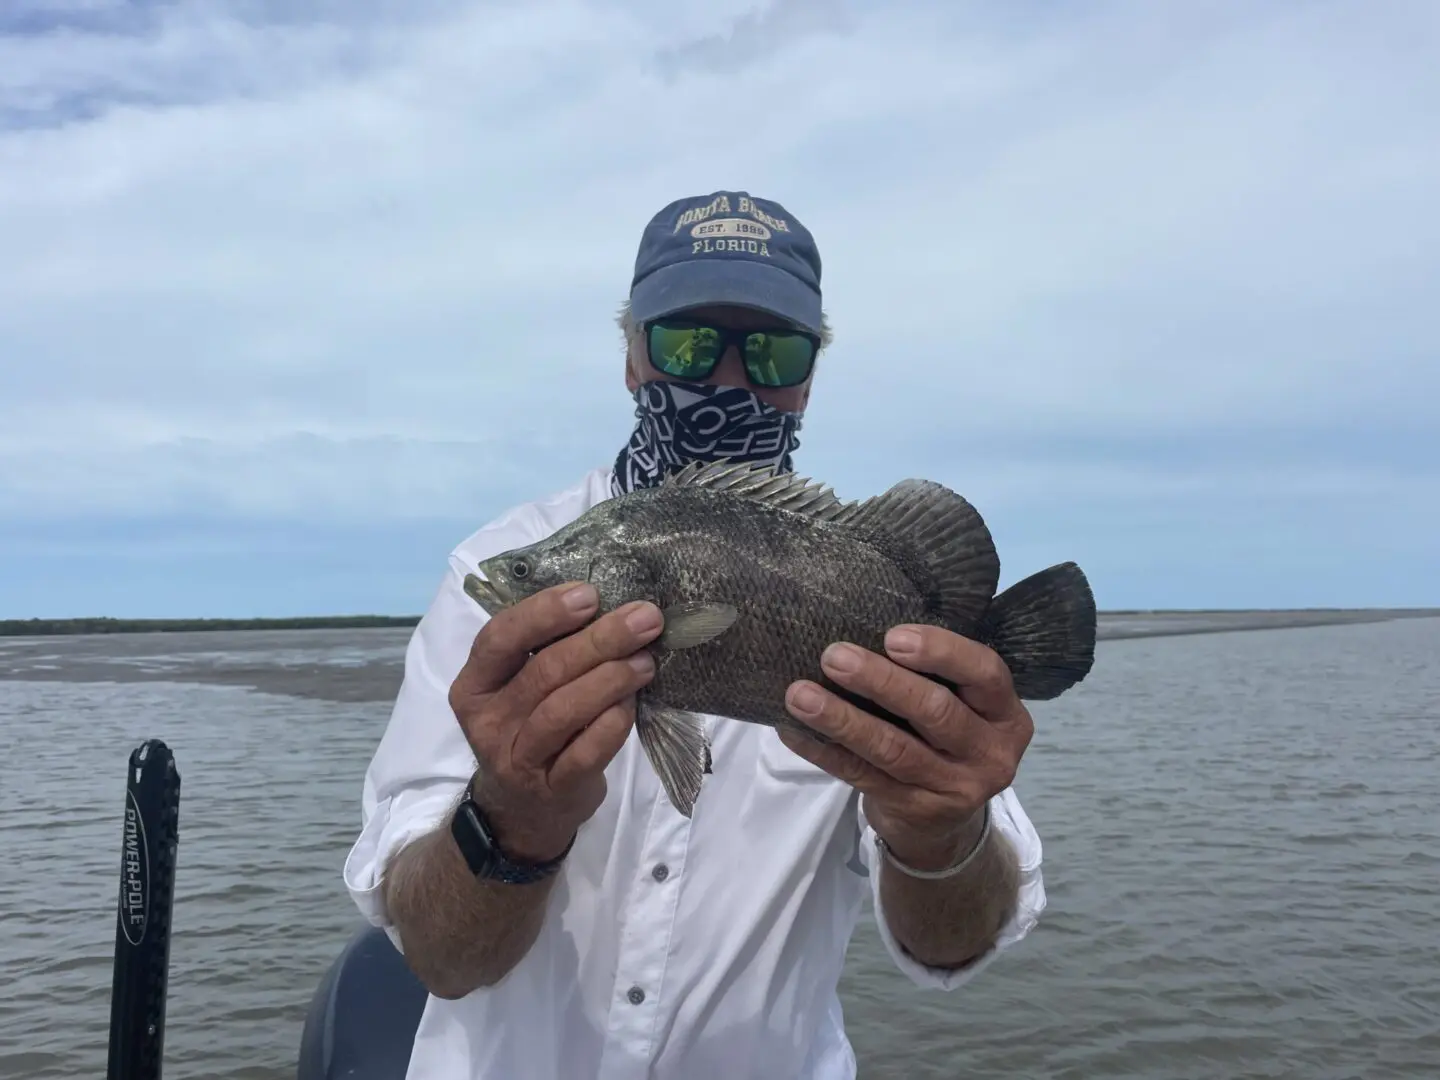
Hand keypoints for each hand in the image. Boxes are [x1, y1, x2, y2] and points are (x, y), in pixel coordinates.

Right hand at [449, 581, 662, 862]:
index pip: (500, 638)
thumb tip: (613, 604)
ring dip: (611, 679)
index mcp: (475, 683)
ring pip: (562, 711)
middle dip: (600, 640)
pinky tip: (632, 703)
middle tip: (644, 619)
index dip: (545, 612)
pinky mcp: (551, 789)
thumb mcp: (521, 688)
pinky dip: (613, 724)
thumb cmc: (530, 728)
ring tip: (646, 661)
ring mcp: (516, 759)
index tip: (589, 595)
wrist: (522, 811)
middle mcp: (488, 721)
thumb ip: (550, 648)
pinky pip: (585, 753)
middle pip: (543, 671)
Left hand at [779, 624, 1033, 870]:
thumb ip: (936, 675)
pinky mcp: (916, 812)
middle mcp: (991, 754)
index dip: (941, 652)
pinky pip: (863, 777)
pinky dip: (825, 752)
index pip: (985, 673)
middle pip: (935, 711)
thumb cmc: (944, 737)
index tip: (892, 636)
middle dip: (881, 681)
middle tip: (833, 656)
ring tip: (800, 695)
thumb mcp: (962, 706)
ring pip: (894, 749)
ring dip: (843, 719)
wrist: (944, 822)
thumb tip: (863, 625)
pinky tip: (795, 731)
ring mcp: (955, 789)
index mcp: (1006, 715)